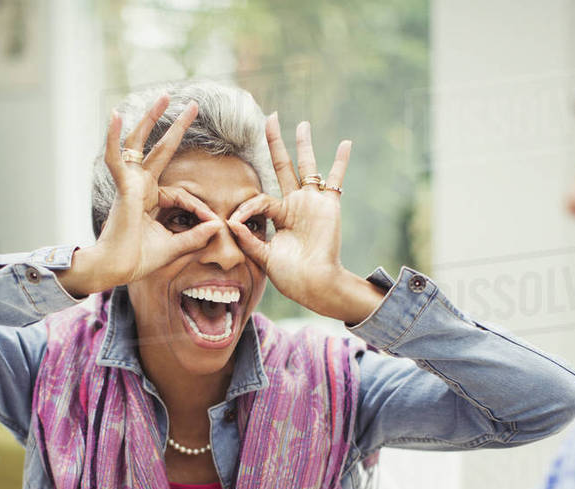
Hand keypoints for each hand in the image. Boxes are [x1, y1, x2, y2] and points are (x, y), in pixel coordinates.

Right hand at [61, 97, 225, 297]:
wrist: (116, 269)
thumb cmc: (137, 260)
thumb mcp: (174, 247)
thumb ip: (195, 236)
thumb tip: (218, 226)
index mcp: (151, 200)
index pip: (181, 194)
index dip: (199, 208)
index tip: (214, 223)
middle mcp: (140, 187)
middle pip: (159, 150)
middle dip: (176, 128)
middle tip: (192, 106)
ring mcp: (130, 185)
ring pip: (139, 144)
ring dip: (150, 119)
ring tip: (163, 97)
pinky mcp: (123, 188)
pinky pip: (116, 158)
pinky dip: (114, 137)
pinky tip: (116, 115)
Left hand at [226, 117, 383, 323]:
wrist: (315, 284)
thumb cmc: (291, 276)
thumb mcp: (263, 257)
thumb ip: (247, 239)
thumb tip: (229, 220)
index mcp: (279, 217)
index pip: (259, 199)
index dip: (245, 207)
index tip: (235, 220)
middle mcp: (295, 205)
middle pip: (283, 167)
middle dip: (276, 143)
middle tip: (269, 118)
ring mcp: (313, 203)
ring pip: (307, 167)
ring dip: (304, 145)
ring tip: (302, 124)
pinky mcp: (329, 206)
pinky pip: (335, 180)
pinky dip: (340, 163)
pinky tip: (345, 143)